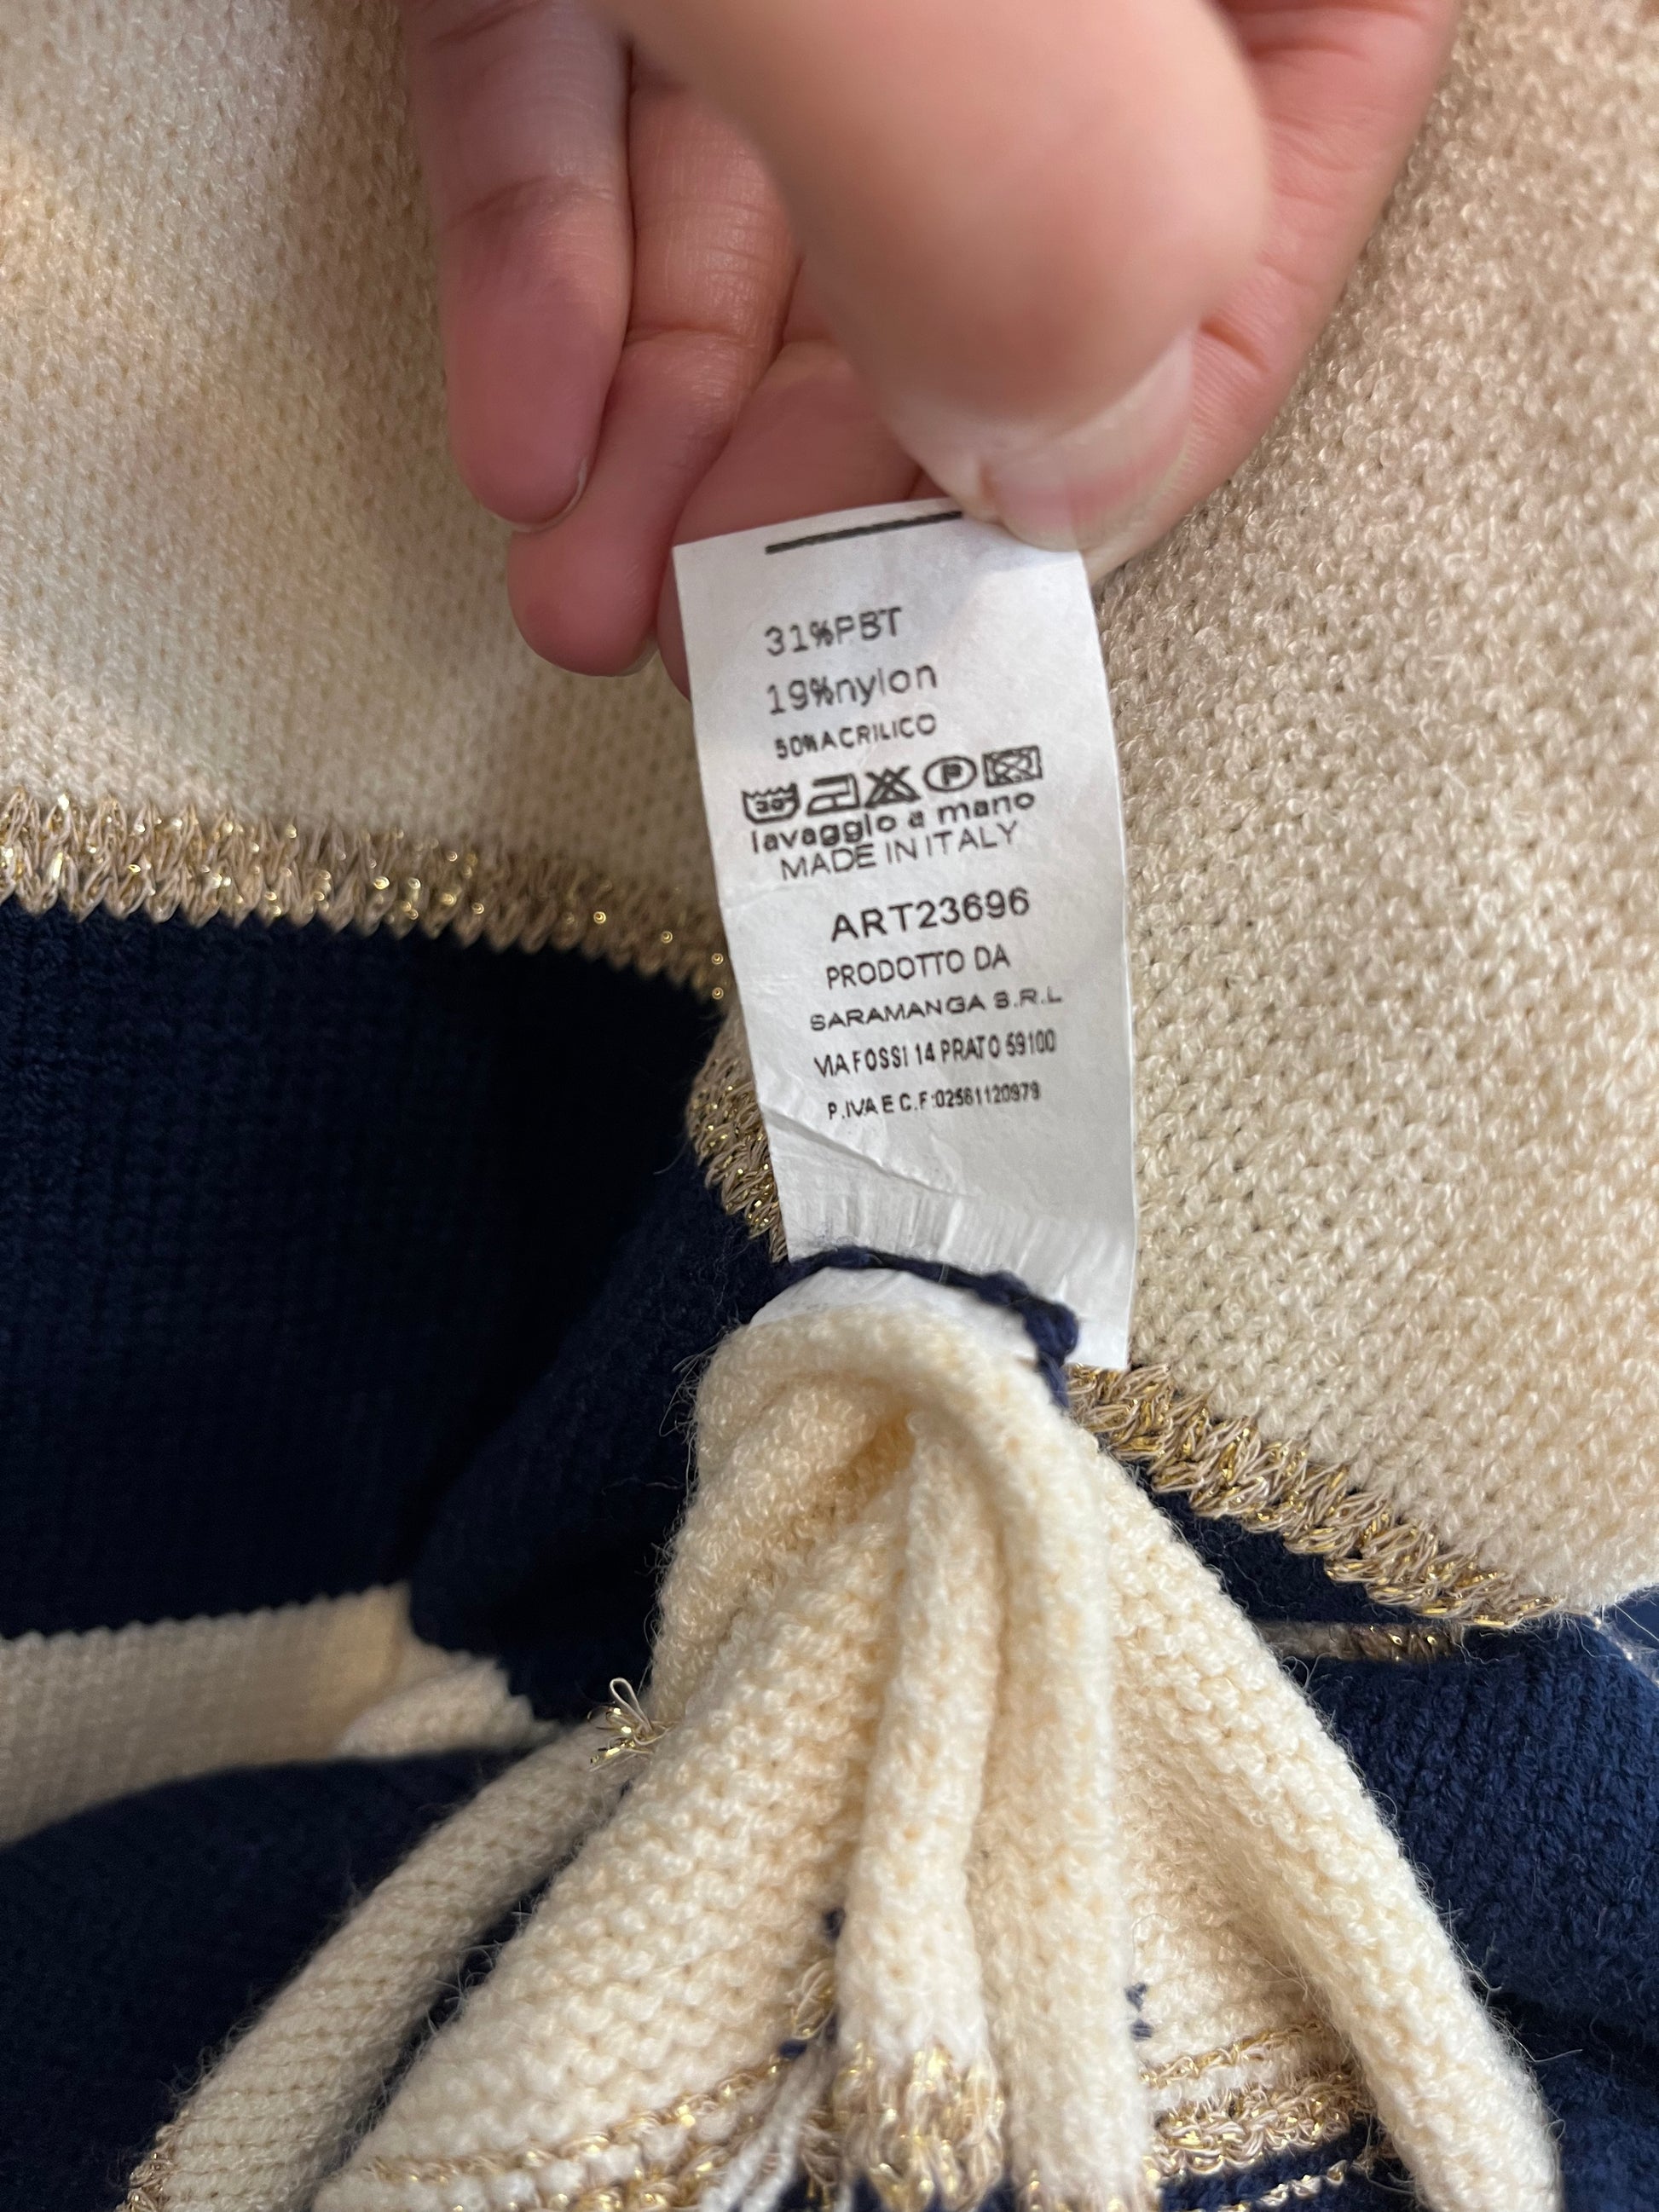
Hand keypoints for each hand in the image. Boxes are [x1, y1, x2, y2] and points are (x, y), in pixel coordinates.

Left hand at [398, 0, 1455, 688]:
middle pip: (987, 235)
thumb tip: (1060, 476)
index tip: (959, 622)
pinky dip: (548, 255)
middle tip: (730, 649)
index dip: (1113, 442)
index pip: (1258, 205)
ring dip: (666, 433)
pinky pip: (599, 73)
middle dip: (830, 483)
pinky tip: (514, 433)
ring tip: (580, 604)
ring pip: (778, 187)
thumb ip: (1038, 201)